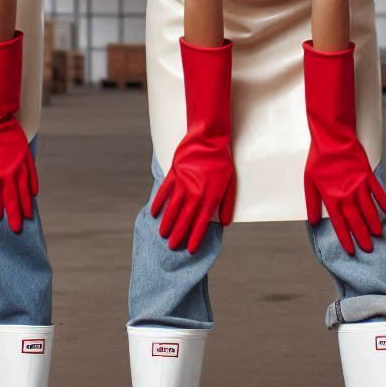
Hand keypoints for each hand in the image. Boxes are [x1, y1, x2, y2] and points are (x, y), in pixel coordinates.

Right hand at [151, 38, 235, 252]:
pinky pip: (164, 191)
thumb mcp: (231, 182)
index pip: (201, 223)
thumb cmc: (222, 160)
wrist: (209, 137)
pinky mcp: (174, 173)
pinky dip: (158, 203)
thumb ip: (227, 203)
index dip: (195, 237)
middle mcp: (195, 193)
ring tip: (162, 235)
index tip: (190, 249)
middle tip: (172, 247)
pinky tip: (154, 213)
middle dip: (179, 235)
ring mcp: (183, 183)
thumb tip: (226, 222)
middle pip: (185, 219)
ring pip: (172, 208)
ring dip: (167, 223)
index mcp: (210, 196)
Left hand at [302, 40, 385, 254]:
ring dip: (374, 224)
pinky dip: (383, 202)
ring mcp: (359, 185)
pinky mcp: (367, 174)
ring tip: (378, 235)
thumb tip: (313, 221)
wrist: (332, 136)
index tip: (351, 250)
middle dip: (362, 237)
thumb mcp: (309, 181)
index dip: (346, 238)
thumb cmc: (318, 159)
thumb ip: (312, 203)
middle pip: (356, 220)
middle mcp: (346, 194)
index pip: (339, 223)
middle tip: (369, 249)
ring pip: (369, 209)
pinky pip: (378, 192)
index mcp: (331, 197)